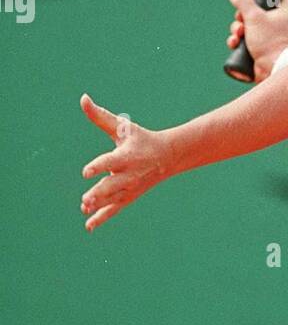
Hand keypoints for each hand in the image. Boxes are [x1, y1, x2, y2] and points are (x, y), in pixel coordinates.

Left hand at [79, 95, 171, 232]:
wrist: (167, 156)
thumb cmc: (141, 139)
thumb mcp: (122, 127)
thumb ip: (100, 116)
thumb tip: (83, 98)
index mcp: (126, 156)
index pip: (110, 162)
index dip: (98, 167)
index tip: (85, 172)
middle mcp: (128, 174)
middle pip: (112, 186)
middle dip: (99, 193)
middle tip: (85, 199)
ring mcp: (129, 188)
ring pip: (112, 199)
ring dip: (99, 206)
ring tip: (84, 208)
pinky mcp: (129, 197)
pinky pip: (114, 210)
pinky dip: (102, 218)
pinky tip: (88, 226)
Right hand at [226, 0, 287, 81]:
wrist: (272, 68)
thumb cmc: (269, 41)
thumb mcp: (254, 17)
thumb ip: (243, 2)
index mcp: (284, 12)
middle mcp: (278, 23)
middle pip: (256, 10)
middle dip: (242, 14)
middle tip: (240, 17)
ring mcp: (268, 36)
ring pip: (248, 25)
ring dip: (237, 28)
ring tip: (238, 34)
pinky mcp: (260, 48)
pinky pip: (245, 40)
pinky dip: (238, 40)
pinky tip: (234, 43)